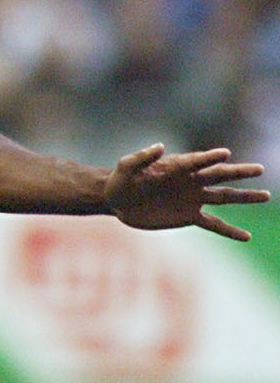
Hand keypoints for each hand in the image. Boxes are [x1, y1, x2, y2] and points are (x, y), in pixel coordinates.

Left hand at [105, 144, 269, 241]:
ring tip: (266, 196)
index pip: (195, 161)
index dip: (209, 157)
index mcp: (175, 166)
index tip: (225, 153)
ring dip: (244, 197)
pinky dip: (230, 230)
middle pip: (218, 175)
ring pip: (223, 197)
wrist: (118, 201)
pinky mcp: (189, 216)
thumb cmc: (121, 180)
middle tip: (260, 169)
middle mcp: (189, 181)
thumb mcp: (126, 167)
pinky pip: (214, 224)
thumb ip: (141, 157)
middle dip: (239, 173)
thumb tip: (159, 146)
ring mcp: (192, 199)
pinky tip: (247, 236)